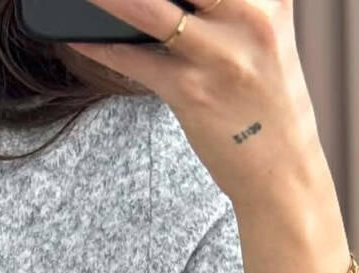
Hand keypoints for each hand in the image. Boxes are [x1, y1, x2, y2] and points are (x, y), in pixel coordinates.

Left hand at [61, 0, 323, 215]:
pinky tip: (76, 36)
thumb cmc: (265, 97)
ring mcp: (219, 53)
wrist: (283, 169)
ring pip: (148, 7)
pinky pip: (133, 60)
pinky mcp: (191, 91)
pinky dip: (99, 46)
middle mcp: (249, 14)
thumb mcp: (263, 30)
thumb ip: (230, 1)